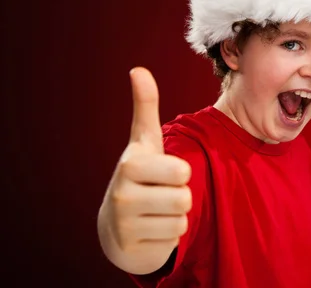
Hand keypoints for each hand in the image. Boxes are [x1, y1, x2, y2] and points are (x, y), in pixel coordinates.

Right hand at [103, 67, 191, 254]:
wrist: (117, 224)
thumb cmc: (140, 174)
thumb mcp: (144, 142)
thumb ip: (145, 107)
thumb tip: (138, 69)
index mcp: (131, 164)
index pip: (182, 172)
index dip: (180, 172)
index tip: (162, 171)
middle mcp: (123, 193)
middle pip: (185, 197)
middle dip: (180, 196)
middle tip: (161, 192)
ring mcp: (125, 223)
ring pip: (182, 219)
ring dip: (175, 216)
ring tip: (156, 210)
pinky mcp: (132, 249)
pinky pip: (175, 239)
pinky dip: (169, 235)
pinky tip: (152, 228)